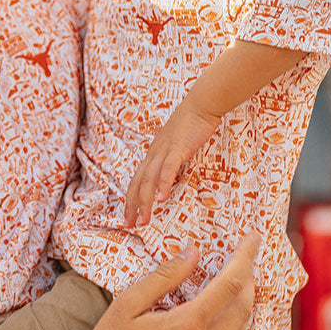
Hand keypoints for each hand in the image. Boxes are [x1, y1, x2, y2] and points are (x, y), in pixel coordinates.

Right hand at [67, 233, 257, 329]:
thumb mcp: (128, 303)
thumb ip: (164, 276)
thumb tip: (193, 252)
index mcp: (187, 325)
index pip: (230, 284)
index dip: (246, 257)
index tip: (253, 237)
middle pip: (244, 307)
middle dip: (251, 277)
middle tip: (247, 256)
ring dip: (246, 302)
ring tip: (240, 280)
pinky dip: (235, 324)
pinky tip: (224, 313)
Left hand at [124, 100, 220, 227]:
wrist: (201, 104)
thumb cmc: (192, 125)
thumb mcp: (177, 145)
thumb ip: (172, 160)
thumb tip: (172, 176)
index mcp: (153, 154)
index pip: (137, 180)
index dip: (131, 199)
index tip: (129, 217)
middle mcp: (154, 153)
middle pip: (138, 183)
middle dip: (133, 206)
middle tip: (130, 225)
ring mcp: (164, 151)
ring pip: (149, 179)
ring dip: (145, 201)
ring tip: (143, 219)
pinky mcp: (177, 148)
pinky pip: (167, 169)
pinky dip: (162, 184)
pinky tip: (160, 199)